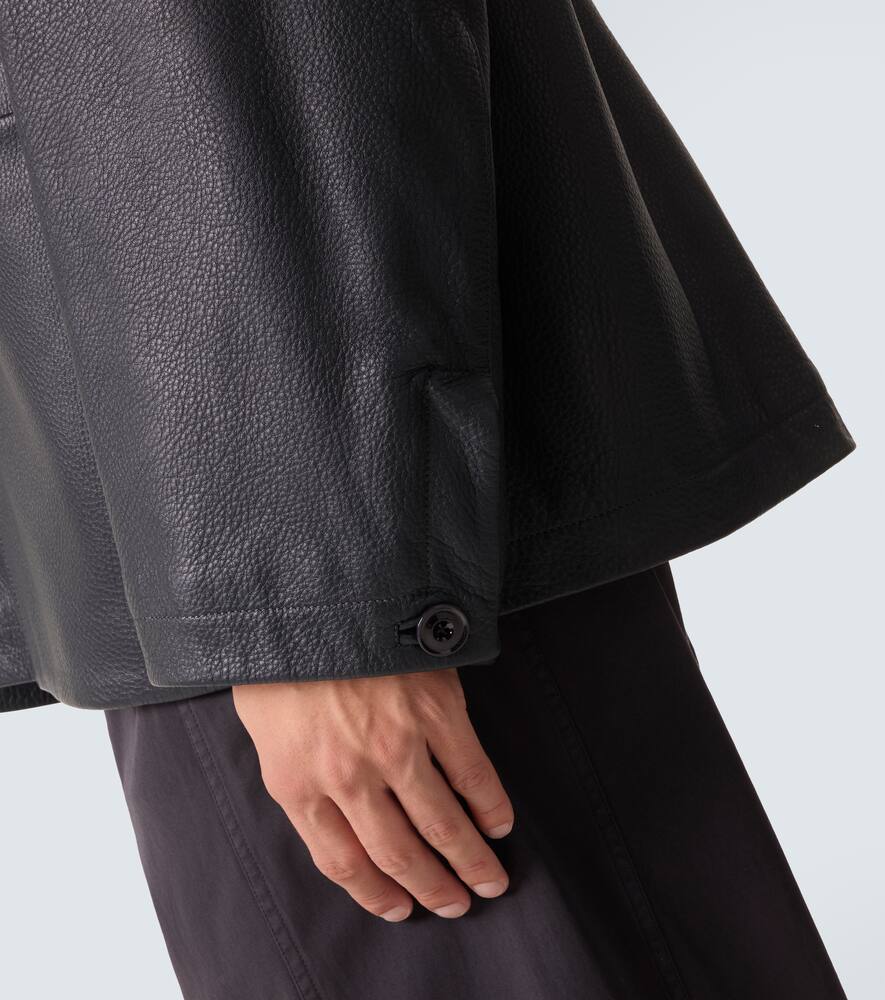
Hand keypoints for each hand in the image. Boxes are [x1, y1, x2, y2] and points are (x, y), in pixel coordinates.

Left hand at [232, 668, 513, 921]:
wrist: (311, 592)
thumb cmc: (282, 656)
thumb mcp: (265, 726)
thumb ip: (298, 773)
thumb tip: (330, 808)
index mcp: (299, 783)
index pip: (343, 863)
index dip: (377, 894)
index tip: (400, 908)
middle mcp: (348, 776)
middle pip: (398, 853)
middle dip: (433, 887)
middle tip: (457, 903)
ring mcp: (395, 744)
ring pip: (440, 823)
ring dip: (469, 859)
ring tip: (490, 879)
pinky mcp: (434, 711)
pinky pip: (472, 773)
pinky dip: (490, 805)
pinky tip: (499, 822)